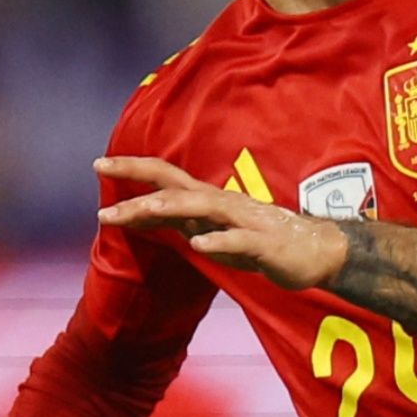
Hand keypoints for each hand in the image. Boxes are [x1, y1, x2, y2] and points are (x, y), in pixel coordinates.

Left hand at [95, 156, 346, 290]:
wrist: (318, 253)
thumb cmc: (263, 242)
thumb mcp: (214, 233)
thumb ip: (182, 224)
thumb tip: (143, 217)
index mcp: (209, 200)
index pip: (166, 178)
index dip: (134, 168)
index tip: (99, 163)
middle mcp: (223, 203)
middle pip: (175, 186)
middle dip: (137, 181)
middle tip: (100, 175)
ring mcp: (244, 221)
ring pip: (201, 208)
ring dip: (168, 208)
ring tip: (138, 211)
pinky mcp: (265, 243)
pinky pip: (239, 240)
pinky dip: (218, 241)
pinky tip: (198, 246)